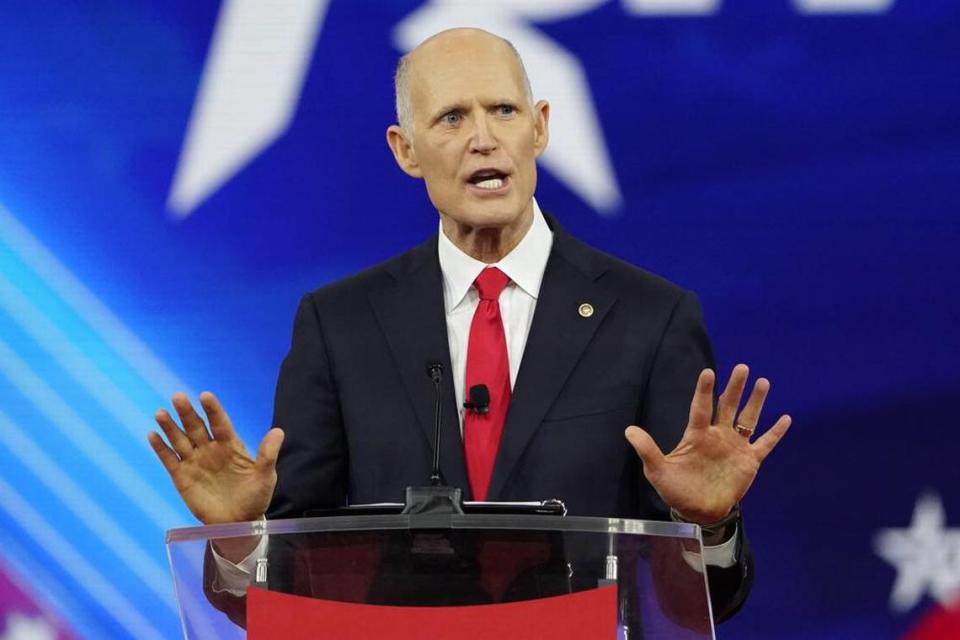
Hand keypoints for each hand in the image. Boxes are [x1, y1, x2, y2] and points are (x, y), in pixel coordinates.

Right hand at [148, 391, 283, 525]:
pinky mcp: (182, 477)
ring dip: (170, 427)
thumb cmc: (255, 497)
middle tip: (178, 397)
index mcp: (230, 446)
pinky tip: (153, 435)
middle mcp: (210, 450)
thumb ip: (268, 454)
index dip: (213, 409)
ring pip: (180, 440)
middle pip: (196, 427)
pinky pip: (169, 459)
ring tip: (161, 413)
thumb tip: (279, 431)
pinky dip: (160, 448)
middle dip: (187, 412)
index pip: (220, 423)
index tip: (205, 395)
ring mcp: (195, 462)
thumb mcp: (265, 476)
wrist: (239, 523)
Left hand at [625, 364, 790, 524]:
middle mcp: (718, 436)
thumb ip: (647, 450)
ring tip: (762, 382)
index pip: (700, 407)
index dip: (704, 391)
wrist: (697, 512)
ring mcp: (735, 447)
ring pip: (748, 419)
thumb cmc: (676, 489)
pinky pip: (765, 443)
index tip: (708, 372)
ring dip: (755, 402)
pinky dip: (775, 432)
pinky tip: (785, 418)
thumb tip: (628, 430)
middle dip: (734, 388)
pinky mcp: (749, 461)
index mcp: (696, 435)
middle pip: (727, 406)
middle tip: (742, 368)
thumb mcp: (658, 471)